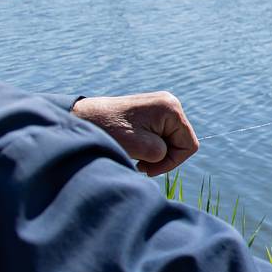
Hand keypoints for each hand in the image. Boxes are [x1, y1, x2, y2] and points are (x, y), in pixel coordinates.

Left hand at [72, 92, 199, 176]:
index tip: (148, 168)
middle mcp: (170, 104)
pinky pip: (161, 135)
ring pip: (170, 140)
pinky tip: (134, 147)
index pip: (189, 145)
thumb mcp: (141, 147)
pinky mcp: (150, 112)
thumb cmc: (109, 131)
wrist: (83, 118)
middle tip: (139, 163)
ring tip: (135, 155)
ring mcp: (160, 107)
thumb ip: (162, 153)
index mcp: (171, 109)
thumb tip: (166, 154)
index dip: (172, 162)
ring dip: (155, 152)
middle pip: (181, 142)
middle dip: (163, 157)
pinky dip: (150, 146)